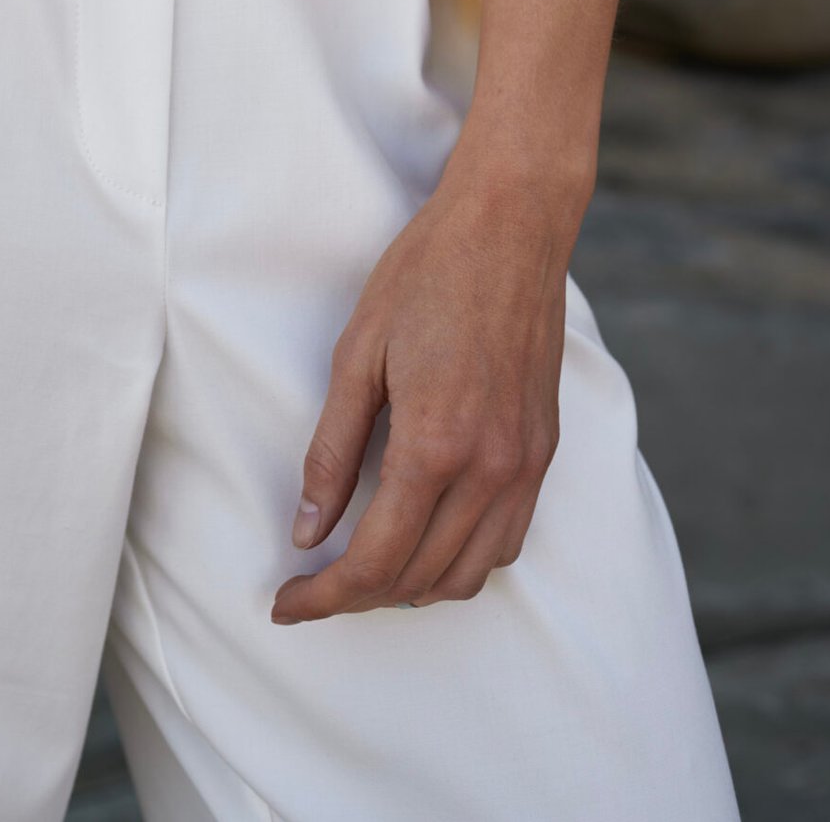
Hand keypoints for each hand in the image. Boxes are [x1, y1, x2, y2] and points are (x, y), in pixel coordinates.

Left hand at [271, 160, 579, 620]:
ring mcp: (525, 464)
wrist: (511, 226)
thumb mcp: (357, 354)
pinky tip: (424, 536)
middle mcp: (490, 469)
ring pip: (469, 574)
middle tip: (311, 585)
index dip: (324, 595)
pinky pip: (507, 540)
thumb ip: (332, 450)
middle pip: (419, 578)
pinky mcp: (543, 451)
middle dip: (358, 597)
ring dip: (411, 586)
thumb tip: (308, 530)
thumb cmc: (426, 274)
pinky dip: (462, 560)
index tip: (286, 602)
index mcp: (436, 445)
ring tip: (362, 567)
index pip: (376, 559)